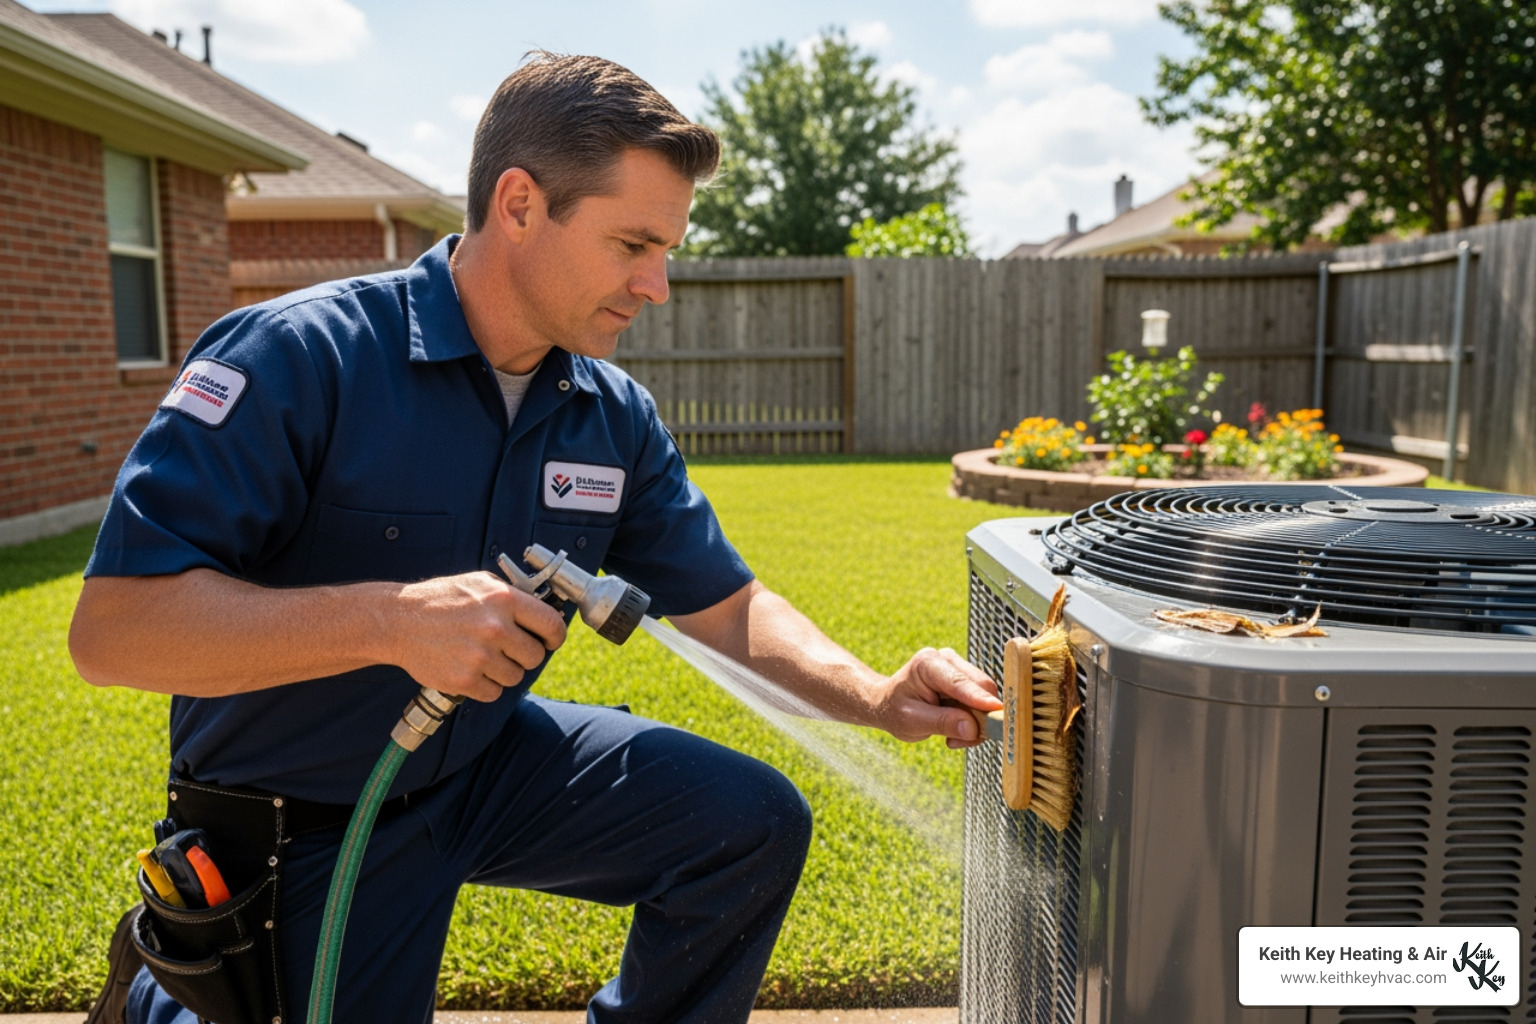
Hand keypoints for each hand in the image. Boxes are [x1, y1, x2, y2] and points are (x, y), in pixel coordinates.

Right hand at [385, 571, 566, 701]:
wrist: (399, 620)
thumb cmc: (441, 599)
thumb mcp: (479, 582)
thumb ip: (512, 594)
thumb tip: (543, 608)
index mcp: (504, 600)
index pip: (551, 624)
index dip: (555, 637)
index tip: (550, 641)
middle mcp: (495, 627)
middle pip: (535, 656)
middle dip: (525, 655)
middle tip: (508, 650)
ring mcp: (480, 655)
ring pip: (515, 677)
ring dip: (504, 671)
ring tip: (483, 656)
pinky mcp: (464, 679)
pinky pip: (494, 693)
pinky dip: (486, 686)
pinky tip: (472, 669)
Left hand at [868, 647, 999, 747]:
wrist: (888, 704)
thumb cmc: (895, 711)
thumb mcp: (912, 722)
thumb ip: (942, 723)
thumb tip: (973, 728)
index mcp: (928, 663)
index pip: (959, 682)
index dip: (978, 698)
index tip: (997, 710)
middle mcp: (947, 659)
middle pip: (980, 686)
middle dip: (980, 716)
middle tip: (963, 740)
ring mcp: (958, 668)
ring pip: (985, 696)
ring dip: (976, 722)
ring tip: (951, 738)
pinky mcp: (967, 681)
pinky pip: (983, 703)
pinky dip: (974, 721)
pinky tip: (954, 730)